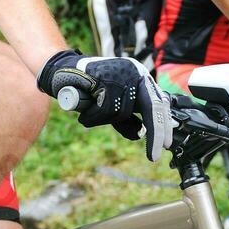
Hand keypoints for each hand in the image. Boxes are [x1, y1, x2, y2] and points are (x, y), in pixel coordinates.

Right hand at [37, 52, 172, 161]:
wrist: (62, 72)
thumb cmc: (88, 90)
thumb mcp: (112, 107)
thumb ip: (126, 119)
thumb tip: (141, 134)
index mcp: (141, 78)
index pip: (159, 103)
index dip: (163, 125)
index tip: (165, 145)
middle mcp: (136, 72)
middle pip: (152, 106)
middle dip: (155, 133)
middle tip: (154, 156)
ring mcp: (122, 72)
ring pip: (123, 111)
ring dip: (104, 119)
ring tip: (90, 113)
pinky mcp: (106, 75)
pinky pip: (106, 108)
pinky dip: (93, 116)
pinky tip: (85, 112)